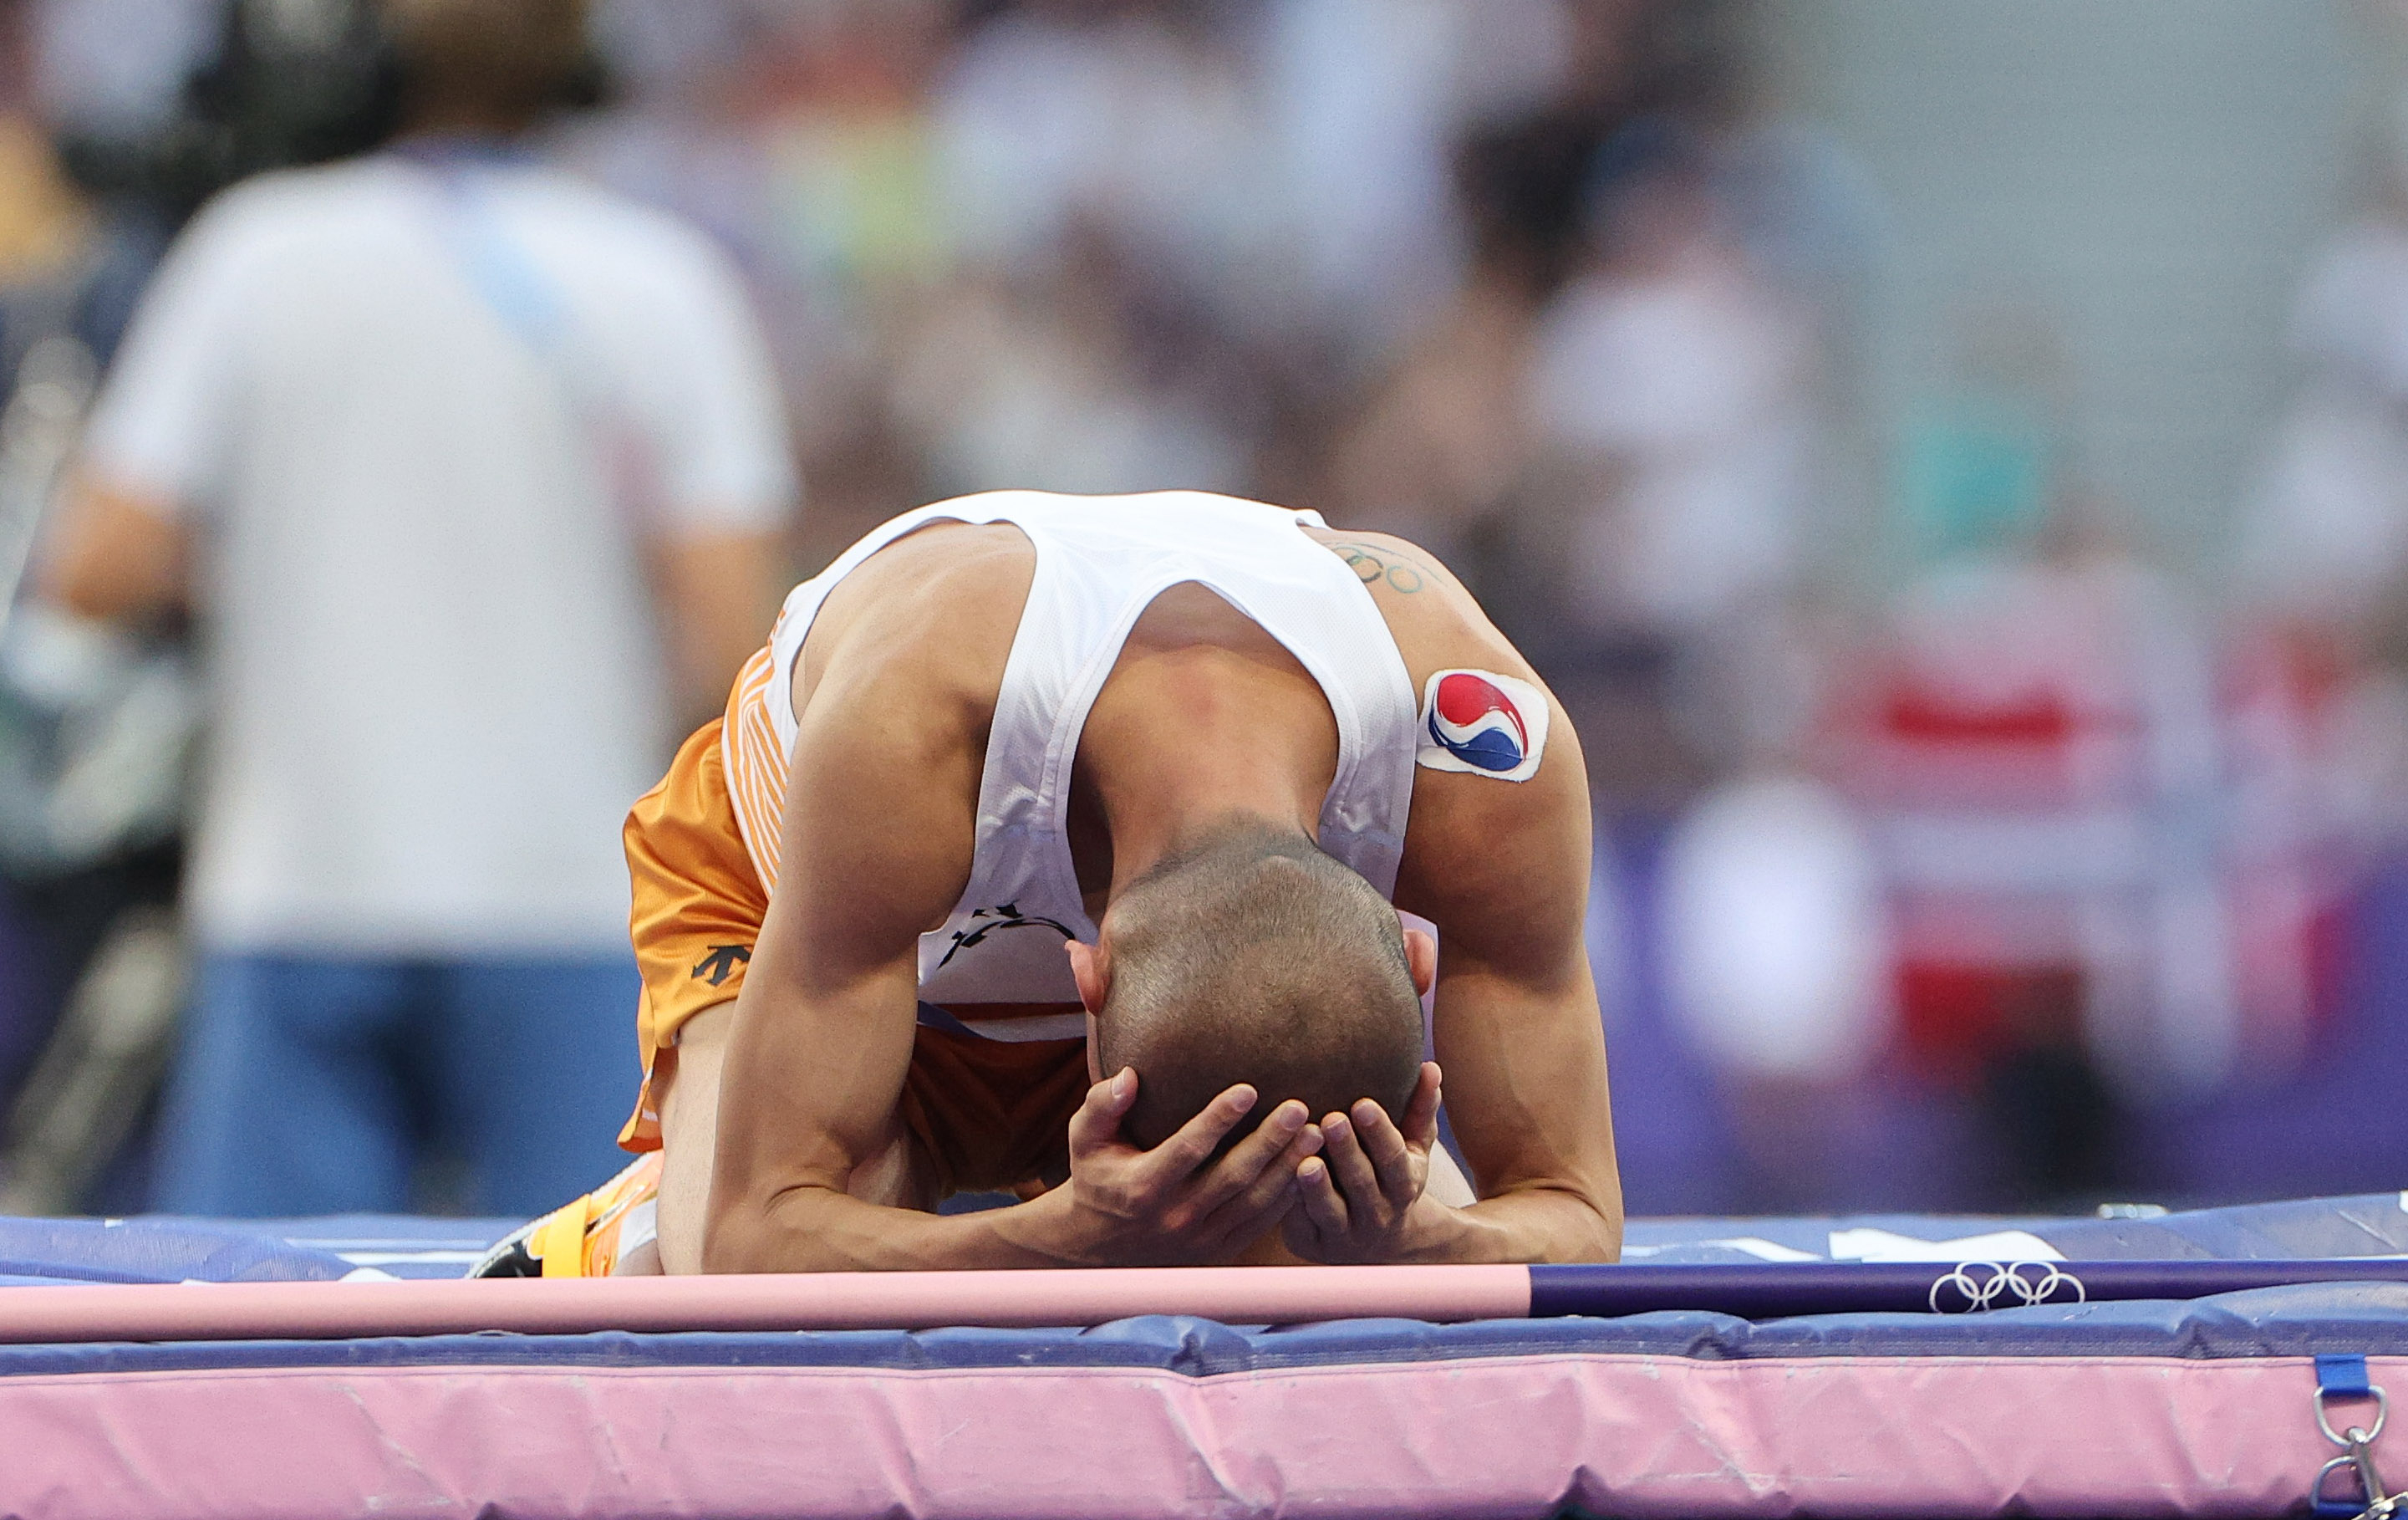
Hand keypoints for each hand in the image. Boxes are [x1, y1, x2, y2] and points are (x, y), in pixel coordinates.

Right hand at [1054, 1068, 1322, 1265]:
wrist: (1098, 1246)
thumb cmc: (1097, 1177)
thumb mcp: (1085, 1139)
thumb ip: (1102, 1104)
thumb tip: (1130, 1076)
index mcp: (1144, 1187)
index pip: (1188, 1149)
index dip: (1219, 1119)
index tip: (1248, 1089)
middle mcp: (1175, 1217)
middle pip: (1233, 1176)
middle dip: (1269, 1141)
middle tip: (1299, 1107)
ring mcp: (1201, 1238)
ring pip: (1255, 1201)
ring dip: (1288, 1167)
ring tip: (1316, 1133)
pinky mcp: (1220, 1249)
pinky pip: (1261, 1222)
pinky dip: (1287, 1196)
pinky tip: (1310, 1166)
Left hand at [1281, 1062, 1446, 1263]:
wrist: (1381, 1241)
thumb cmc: (1391, 1174)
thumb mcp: (1413, 1146)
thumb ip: (1421, 1108)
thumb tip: (1431, 1066)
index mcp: (1404, 1184)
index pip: (1393, 1157)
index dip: (1379, 1133)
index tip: (1362, 1104)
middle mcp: (1378, 1213)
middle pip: (1362, 1182)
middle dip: (1347, 1152)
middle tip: (1330, 1119)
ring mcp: (1346, 1234)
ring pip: (1331, 1210)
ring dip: (1318, 1187)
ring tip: (1306, 1161)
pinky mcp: (1314, 1245)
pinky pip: (1301, 1225)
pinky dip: (1290, 1207)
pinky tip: (1276, 1182)